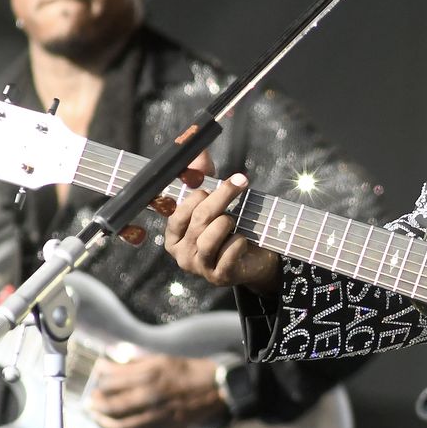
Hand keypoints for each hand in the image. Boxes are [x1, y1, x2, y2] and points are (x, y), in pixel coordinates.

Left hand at [85, 348, 225, 427]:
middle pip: (112, 406)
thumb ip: (134, 361)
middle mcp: (150, 397)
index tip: (97, 376)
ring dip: (104, 423)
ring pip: (121, 426)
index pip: (113, 381)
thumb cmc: (188, 370)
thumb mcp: (161, 358)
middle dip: (96, 404)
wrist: (215, 389)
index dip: (101, 379)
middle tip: (90, 401)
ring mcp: (156, 416)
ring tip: (96, 417)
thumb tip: (111, 361)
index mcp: (150, 375)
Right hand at [160, 149, 283, 293]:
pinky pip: (229, 252)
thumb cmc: (228, 229)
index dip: (198, 194)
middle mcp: (181, 254)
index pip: (179, 211)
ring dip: (228, 222)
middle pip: (199, 219)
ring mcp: (199, 268)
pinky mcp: (218, 277)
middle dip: (222, 197)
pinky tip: (243, 239)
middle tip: (241, 181)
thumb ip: (202, 175)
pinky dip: (239, 241)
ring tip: (234, 221)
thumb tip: (198, 151)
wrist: (253, 260)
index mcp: (173, 236)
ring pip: (210, 236)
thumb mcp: (213, 201)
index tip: (214, 183)